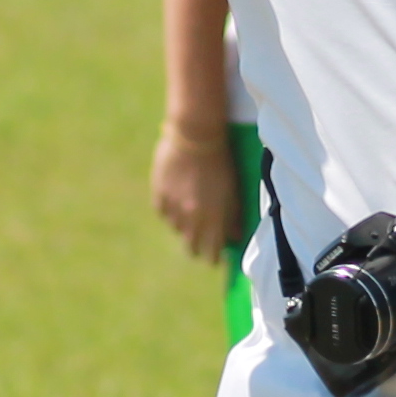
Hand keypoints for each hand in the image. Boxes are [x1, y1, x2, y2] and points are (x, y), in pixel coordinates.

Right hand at [150, 123, 235, 265]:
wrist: (195, 136)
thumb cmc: (221, 161)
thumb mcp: (232, 190)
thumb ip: (233, 216)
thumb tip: (236, 237)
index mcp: (213, 217)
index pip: (213, 249)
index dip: (214, 258)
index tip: (215, 261)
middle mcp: (192, 217)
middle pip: (191, 246)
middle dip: (196, 250)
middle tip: (198, 250)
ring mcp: (174, 207)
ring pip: (176, 229)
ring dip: (183, 228)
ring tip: (188, 222)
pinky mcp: (159, 194)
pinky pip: (163, 213)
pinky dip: (169, 213)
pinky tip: (174, 208)